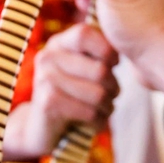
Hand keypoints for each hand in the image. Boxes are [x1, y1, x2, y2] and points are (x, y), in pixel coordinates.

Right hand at [4, 23, 117, 159]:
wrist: (40, 128)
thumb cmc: (72, 95)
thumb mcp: (82, 68)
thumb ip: (98, 52)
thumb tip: (123, 44)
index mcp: (58, 44)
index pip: (84, 34)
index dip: (107, 49)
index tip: (114, 63)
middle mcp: (47, 57)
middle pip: (99, 70)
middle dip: (114, 87)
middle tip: (111, 95)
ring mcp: (45, 79)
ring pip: (98, 94)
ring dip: (108, 106)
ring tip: (104, 109)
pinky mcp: (48, 103)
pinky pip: (90, 112)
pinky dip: (99, 121)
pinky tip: (94, 121)